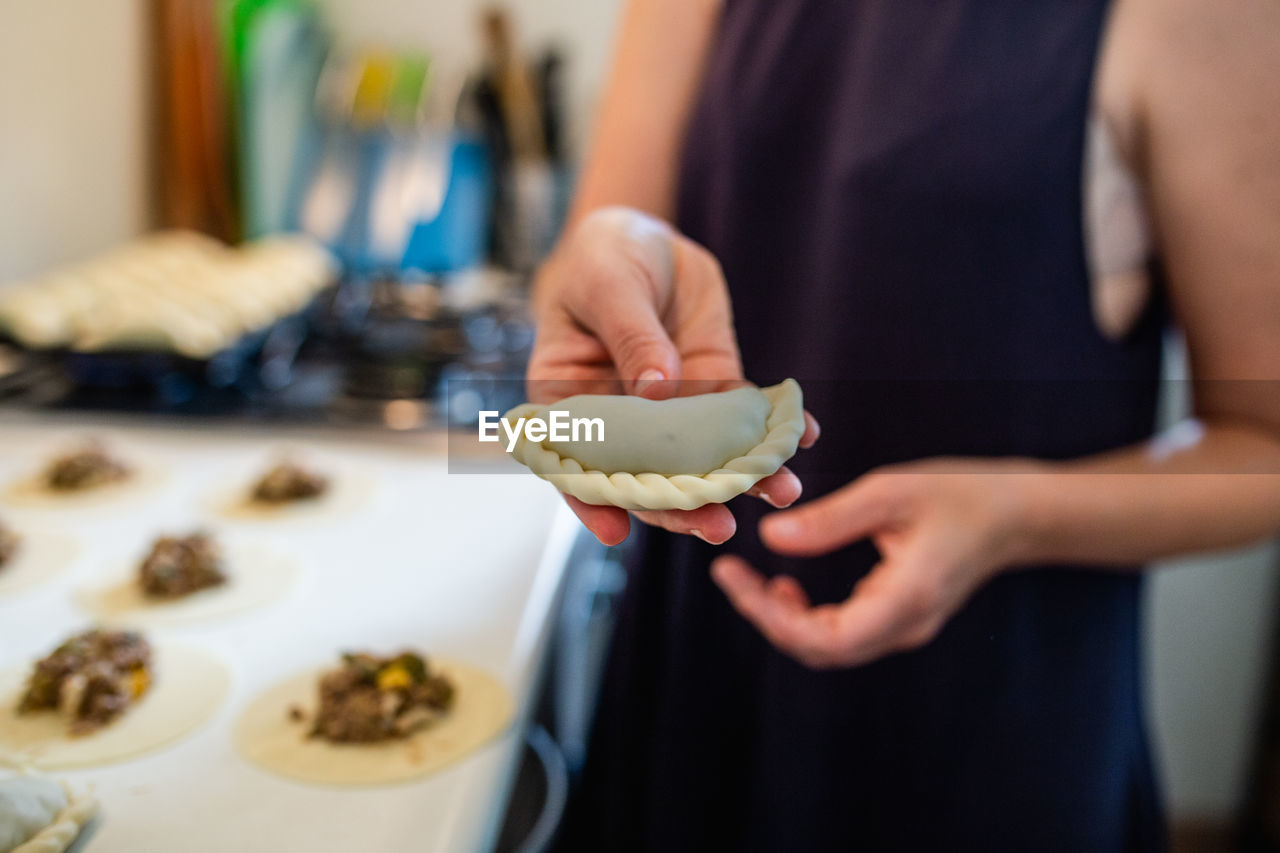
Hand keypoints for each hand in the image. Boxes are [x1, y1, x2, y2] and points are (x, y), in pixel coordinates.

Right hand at [528, 207, 817, 544]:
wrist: (645, 235)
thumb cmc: (602, 258)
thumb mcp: (608, 287)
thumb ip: (632, 338)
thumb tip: (658, 391)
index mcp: (570, 402)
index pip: (574, 462)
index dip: (591, 499)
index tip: (616, 531)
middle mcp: (621, 420)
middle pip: (647, 474)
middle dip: (683, 503)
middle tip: (718, 525)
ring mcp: (671, 409)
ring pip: (703, 456)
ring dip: (741, 478)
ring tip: (780, 491)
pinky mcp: (712, 386)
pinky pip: (743, 416)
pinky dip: (775, 429)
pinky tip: (805, 435)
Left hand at [711, 459, 1037, 667]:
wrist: (1015, 516)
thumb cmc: (961, 496)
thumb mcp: (891, 493)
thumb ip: (830, 520)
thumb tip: (771, 537)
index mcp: (906, 598)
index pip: (827, 638)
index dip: (771, 616)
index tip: (734, 578)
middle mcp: (905, 626)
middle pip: (821, 650)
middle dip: (766, 617)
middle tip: (731, 576)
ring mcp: (904, 628)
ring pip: (829, 647)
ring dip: (784, 620)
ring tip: (753, 581)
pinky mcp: (899, 620)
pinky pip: (843, 634)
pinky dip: (806, 618)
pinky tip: (787, 586)